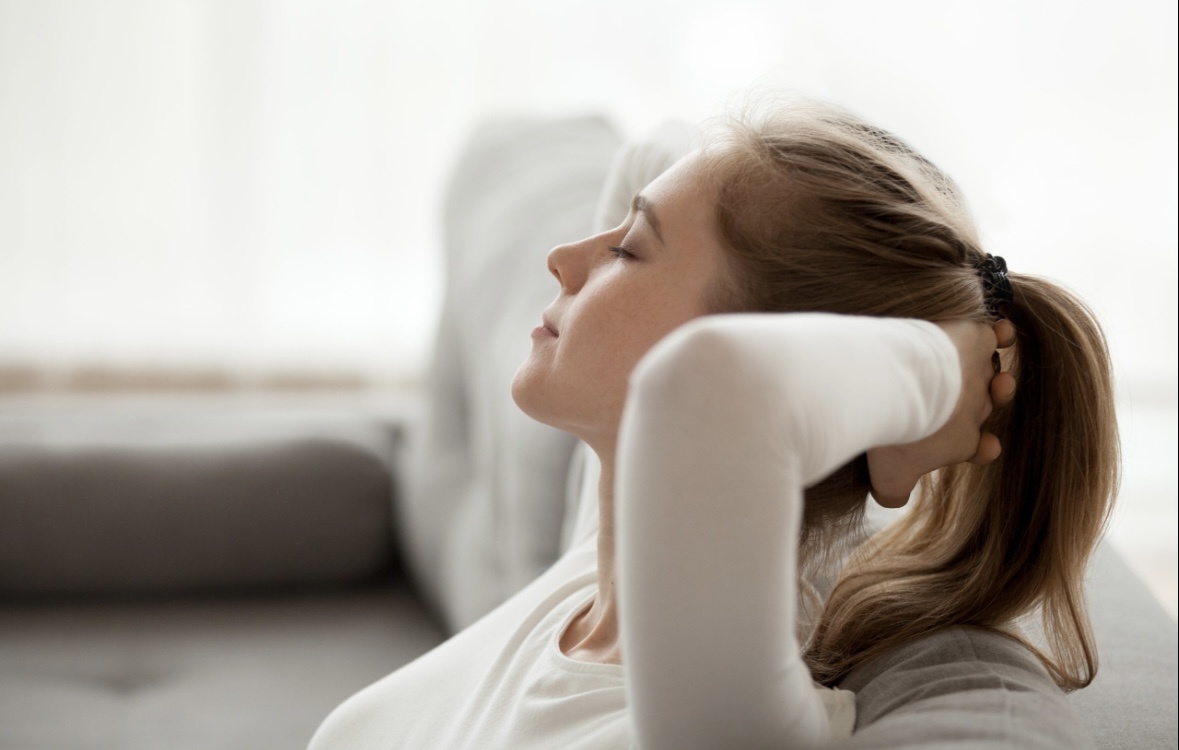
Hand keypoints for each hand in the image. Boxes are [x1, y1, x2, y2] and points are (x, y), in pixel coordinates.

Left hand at [867, 320, 1016, 507]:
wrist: (900, 388)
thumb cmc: (894, 435)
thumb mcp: (889, 477)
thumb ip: (893, 492)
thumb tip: (890, 500)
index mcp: (962, 441)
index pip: (978, 445)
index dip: (981, 448)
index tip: (985, 447)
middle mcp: (976, 407)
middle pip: (982, 405)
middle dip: (979, 407)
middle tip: (964, 405)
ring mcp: (977, 373)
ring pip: (993, 373)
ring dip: (995, 375)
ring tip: (994, 376)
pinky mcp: (974, 340)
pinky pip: (993, 335)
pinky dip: (998, 333)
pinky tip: (998, 330)